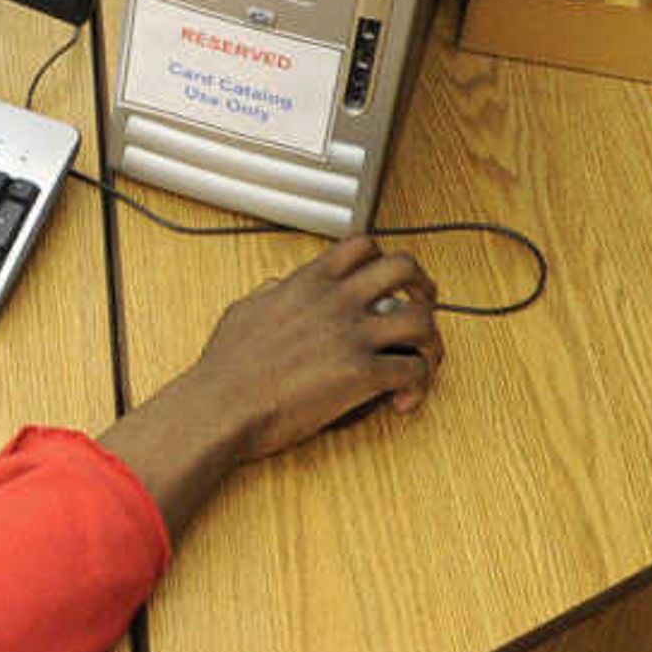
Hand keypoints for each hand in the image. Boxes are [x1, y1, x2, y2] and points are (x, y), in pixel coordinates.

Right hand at [95, 237, 440, 534]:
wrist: (221, 405)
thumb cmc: (226, 368)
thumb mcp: (244, 311)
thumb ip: (269, 293)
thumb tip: (278, 287)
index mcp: (309, 282)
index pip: (362, 245)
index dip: (385, 259)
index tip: (392, 281)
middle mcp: (337, 301)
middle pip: (404, 268)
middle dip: (424, 288)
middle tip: (425, 309)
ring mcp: (352, 335)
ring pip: (422, 321)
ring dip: (430, 342)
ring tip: (423, 361)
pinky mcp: (361, 374)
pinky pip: (413, 370)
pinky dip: (418, 385)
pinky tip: (403, 400)